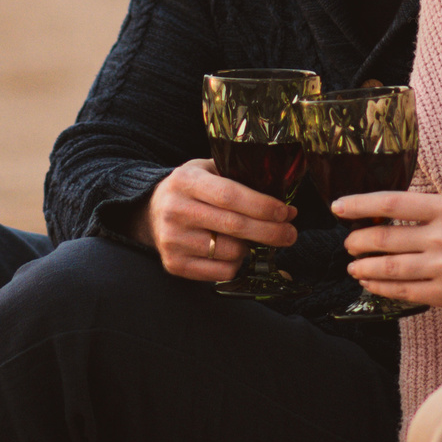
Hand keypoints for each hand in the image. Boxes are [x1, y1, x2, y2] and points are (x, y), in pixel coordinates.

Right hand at [132, 159, 299, 282]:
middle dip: (271, 232)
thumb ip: (236, 176)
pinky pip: (222, 271)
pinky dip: (237, 264)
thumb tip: (281, 195)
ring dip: (251, 248)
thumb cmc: (190, 190)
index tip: (287, 211)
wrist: (151, 212)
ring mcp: (173, 240)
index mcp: (186, 181)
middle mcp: (175, 210)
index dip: (263, 206)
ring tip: (252, 238)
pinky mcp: (174, 264)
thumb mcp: (206, 170)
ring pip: (232, 252)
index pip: (230, 195)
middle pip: (235, 226)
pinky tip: (235, 252)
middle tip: (291, 233)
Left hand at [332, 191, 441, 318]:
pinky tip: (370, 284)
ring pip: (387, 268)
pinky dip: (380, 288)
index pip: (390, 203)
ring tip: (354, 266)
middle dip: (357, 242)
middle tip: (349, 244)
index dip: (359, 205)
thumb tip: (380, 214)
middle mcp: (441, 236)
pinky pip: (401, 291)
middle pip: (383, 238)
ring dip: (363, 267)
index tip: (338, 207)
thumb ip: (424, 212)